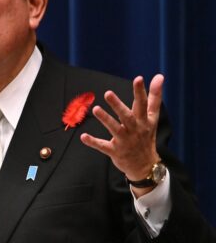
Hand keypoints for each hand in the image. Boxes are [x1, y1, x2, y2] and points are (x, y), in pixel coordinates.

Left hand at [80, 75, 163, 195]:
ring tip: (96, 109)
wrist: (145, 165)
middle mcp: (135, 129)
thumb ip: (154, 97)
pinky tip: (83, 137)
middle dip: (118, 105)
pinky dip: (93, 142)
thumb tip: (160, 76)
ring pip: (115, 129)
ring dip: (105, 119)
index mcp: (144, 121)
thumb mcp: (153, 118)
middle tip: (108, 93)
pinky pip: (103, 146)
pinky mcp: (115, 151)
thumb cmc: (146, 136)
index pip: (143, 104)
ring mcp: (125, 141)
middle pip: (127, 116)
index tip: (139, 78)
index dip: (141, 91)